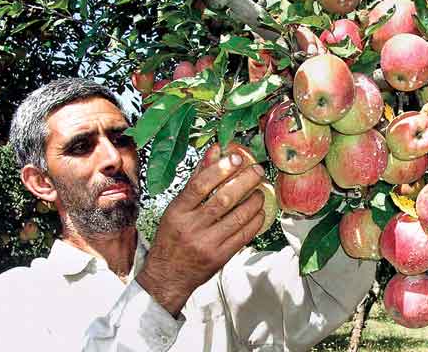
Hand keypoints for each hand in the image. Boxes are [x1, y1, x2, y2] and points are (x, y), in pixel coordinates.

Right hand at [136, 153, 265, 315]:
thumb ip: (196, 180)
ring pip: (238, 217)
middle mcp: (191, 227)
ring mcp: (207, 243)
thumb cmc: (172, 238)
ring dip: (254, 201)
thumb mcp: (176, 209)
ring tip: (260, 191)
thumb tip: (214, 152)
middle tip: (258, 171)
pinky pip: (244, 235)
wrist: (167, 276)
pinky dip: (256, 220)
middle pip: (223, 199)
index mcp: (177, 212)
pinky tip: (259, 212)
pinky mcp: (220, 257)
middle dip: (245, 182)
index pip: (199, 186)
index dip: (220, 169)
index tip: (237, 158)